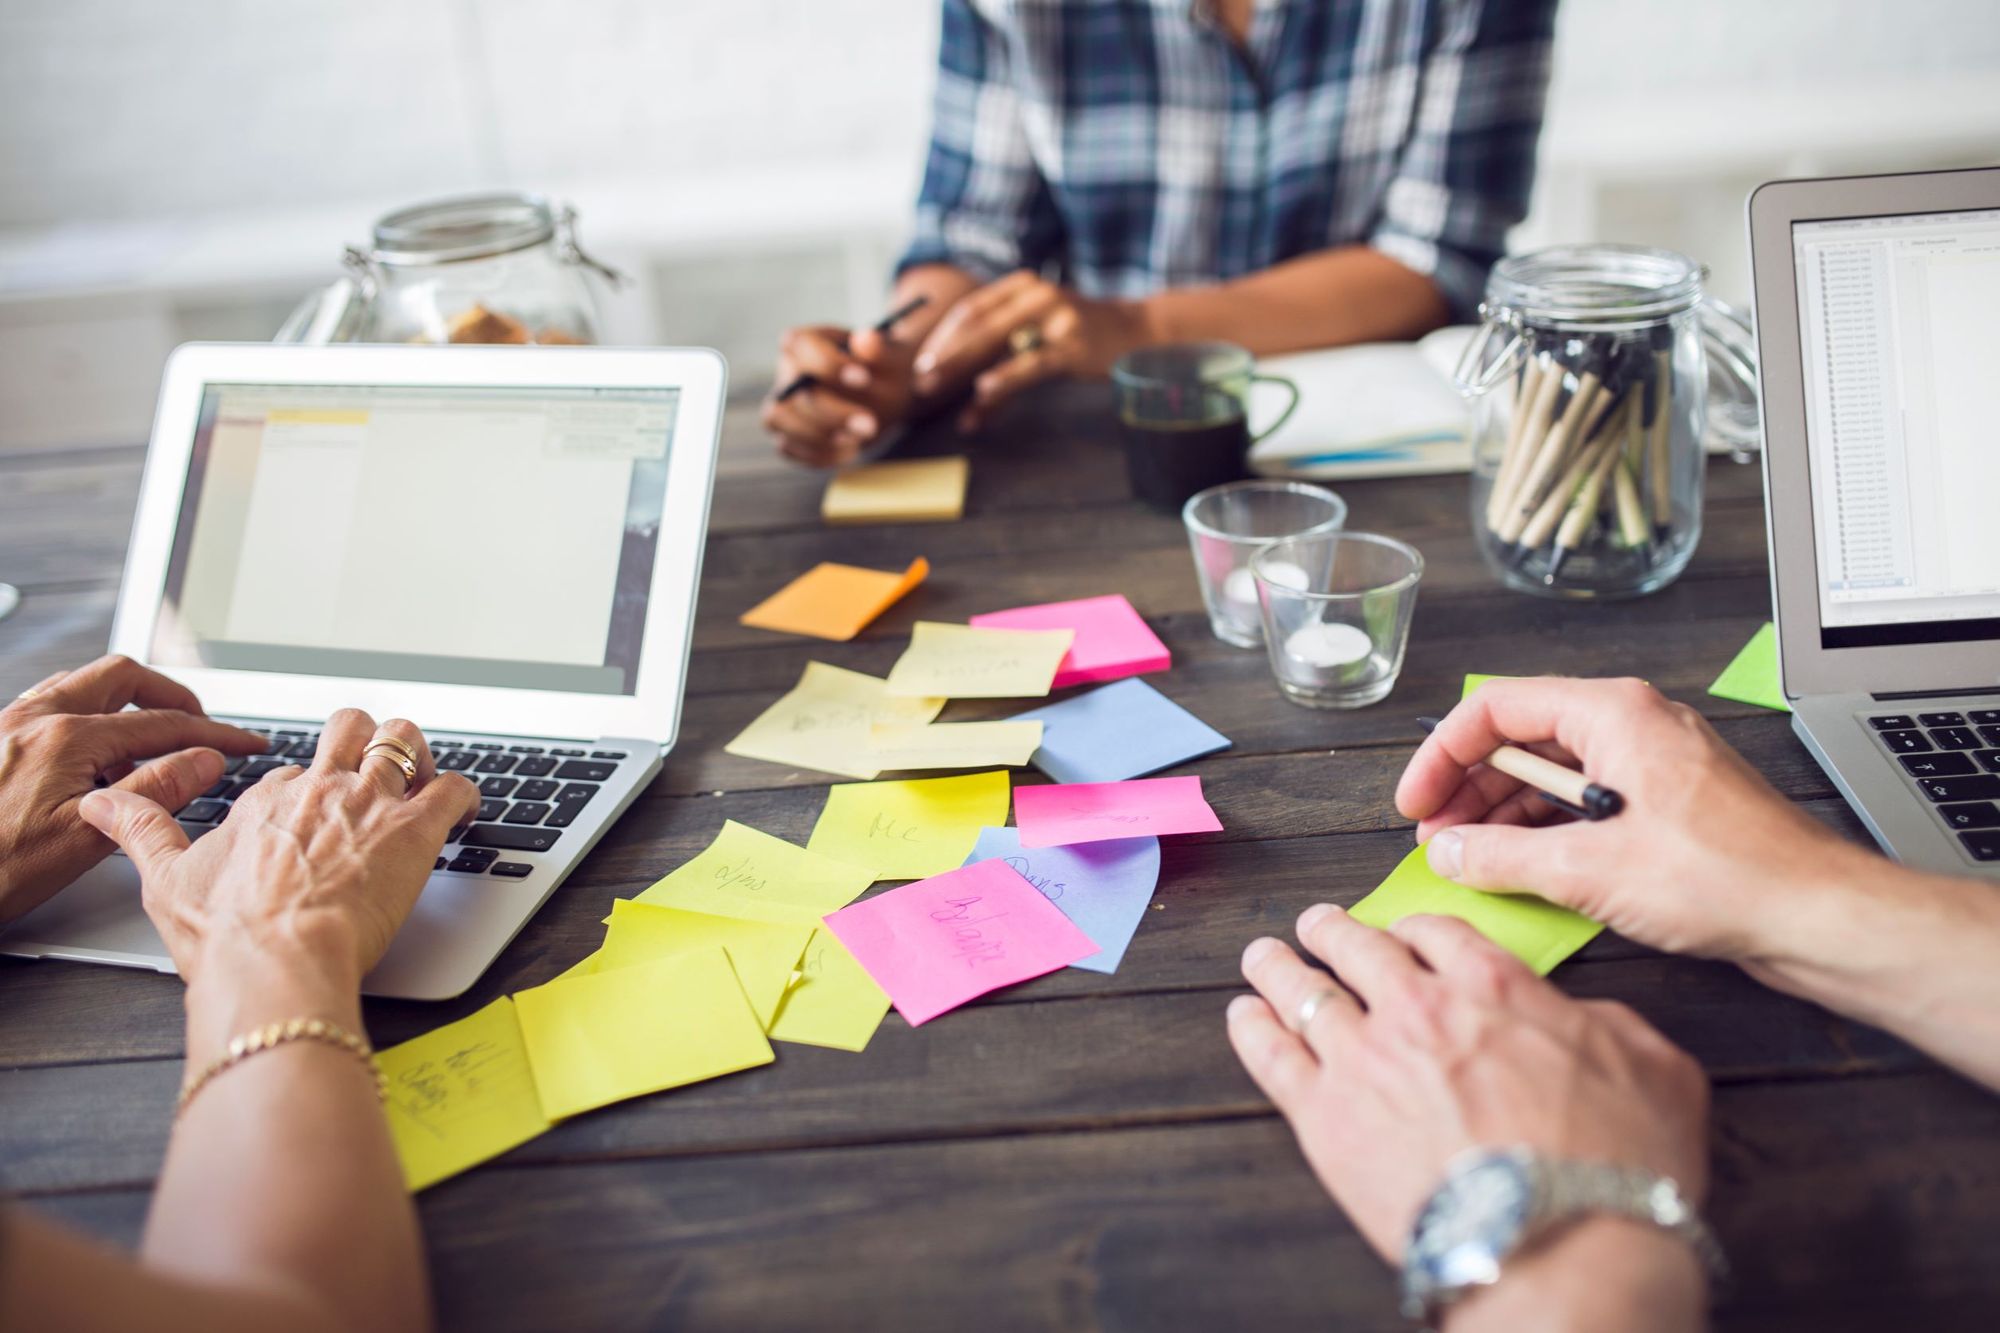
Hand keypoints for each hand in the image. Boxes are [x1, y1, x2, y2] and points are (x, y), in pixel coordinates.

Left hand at [0, 655, 265, 924]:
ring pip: (83, 684)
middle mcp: (34, 718)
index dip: (214, 735)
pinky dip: (90, 712)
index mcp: (65, 738)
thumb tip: (204, 760)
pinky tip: (95, 751)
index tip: (247, 745)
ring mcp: (9, 724)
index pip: (162, 724)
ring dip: (128, 699)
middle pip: (122, 677)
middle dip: (172, 696)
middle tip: (202, 726)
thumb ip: (154, 791)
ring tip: (154, 734)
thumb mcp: (86, 841)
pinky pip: (52, 703)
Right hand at [77, 709, 477, 990]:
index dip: (306, 791)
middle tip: (378, 771)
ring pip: (404, 740)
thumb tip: (101, 802)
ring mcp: (369, 804)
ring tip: (424, 780)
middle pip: (350, 729)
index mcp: (266, 799)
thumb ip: (139, 831)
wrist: (275, 963)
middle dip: (365, 740)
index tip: (314, 816)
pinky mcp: (415, 829)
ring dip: (418, 754)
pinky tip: (465, 812)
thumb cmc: (225, 936)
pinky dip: (467, 794)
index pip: (293, 771)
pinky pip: (457, 787)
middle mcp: (319, 789)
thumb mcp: (165, 879)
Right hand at [763, 325, 916, 466]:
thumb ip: (881, 349)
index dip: (828, 364)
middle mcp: (786, 371)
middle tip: (870, 425)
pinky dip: (818, 453)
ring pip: (778, 419)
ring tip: (857, 440)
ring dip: (818, 436)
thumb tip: (866, 340)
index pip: (800, 346)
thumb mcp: (892, 356)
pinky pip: (787, 447)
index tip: (863, 377)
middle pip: (792, 392)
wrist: (885, 395)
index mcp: (805, 342)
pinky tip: (849, 450)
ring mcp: (782, 403)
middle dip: (832, 413)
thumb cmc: (884, 369)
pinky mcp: (786, 433)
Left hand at [911, 270, 1151, 430]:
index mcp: (1023, 286)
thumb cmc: (1083, 337)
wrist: (1139, 333)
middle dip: (944, 355)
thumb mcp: (1042, 333)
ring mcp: (1056, 318)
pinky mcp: (1073, 346)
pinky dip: (1003, 379)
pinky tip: (982, 392)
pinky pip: (1030, 364)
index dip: (942, 336)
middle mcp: (1036, 294)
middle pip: (977, 324)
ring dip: (960, 368)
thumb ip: (1008, 351)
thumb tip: (971, 396)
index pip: (972, 309)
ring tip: (936, 390)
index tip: (921, 362)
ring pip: (996, 342)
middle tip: (919, 380)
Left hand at [1228, 905, 1708, 1267]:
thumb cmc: (1620, 1167)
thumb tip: (1582, 1017)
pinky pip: (1272, 1054)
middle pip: (1360, 948)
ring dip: (1279, 966)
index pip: (1440, 932)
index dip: (1416, 925)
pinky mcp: (1325, 1117)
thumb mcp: (1657, 1070)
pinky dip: (1252, 1026)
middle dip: (1334, 930)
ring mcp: (1364, 1058)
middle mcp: (1420, 1008)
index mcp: (1496, 988)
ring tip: (1262, 955)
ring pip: (1305, 991)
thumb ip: (1608, 1025)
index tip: (1403, 929)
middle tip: (1317, 923)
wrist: (1559, 1246)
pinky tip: (1243, 1014)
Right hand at [1395, 676, 1874, 960]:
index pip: (1497, 708)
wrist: (1816, 916)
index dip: (1443, 755)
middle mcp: (1633, 726)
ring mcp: (1652, 765)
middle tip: (1435, 838)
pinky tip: (1520, 868)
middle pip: (1521, 740)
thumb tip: (1449, 852)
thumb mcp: (1588, 869)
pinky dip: (1544, 831)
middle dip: (1469, 789)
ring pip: (1550, 775)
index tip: (1416, 801)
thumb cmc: (1728, 877)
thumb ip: (1500, 858)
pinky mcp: (1665, 806)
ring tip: (1468, 858)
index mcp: (1614, 713)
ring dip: (1502, 815)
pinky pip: (1584, 804)